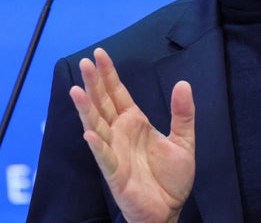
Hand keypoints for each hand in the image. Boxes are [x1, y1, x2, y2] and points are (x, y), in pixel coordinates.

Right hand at [70, 48, 195, 222]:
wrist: (169, 210)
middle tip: (85, 62)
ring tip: (76, 90)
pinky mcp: (114, 173)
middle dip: (94, 83)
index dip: (108, 74)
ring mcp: (114, 152)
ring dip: (86, 109)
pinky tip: (89, 134)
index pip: (117, 93)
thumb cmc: (171, 178)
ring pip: (96, 126)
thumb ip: (182, 114)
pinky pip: (104, 157)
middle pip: (102, 103)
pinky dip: (96, 146)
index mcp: (134, 122)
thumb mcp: (184, 141)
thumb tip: (183, 83)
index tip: (99, 54)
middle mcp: (119, 133)